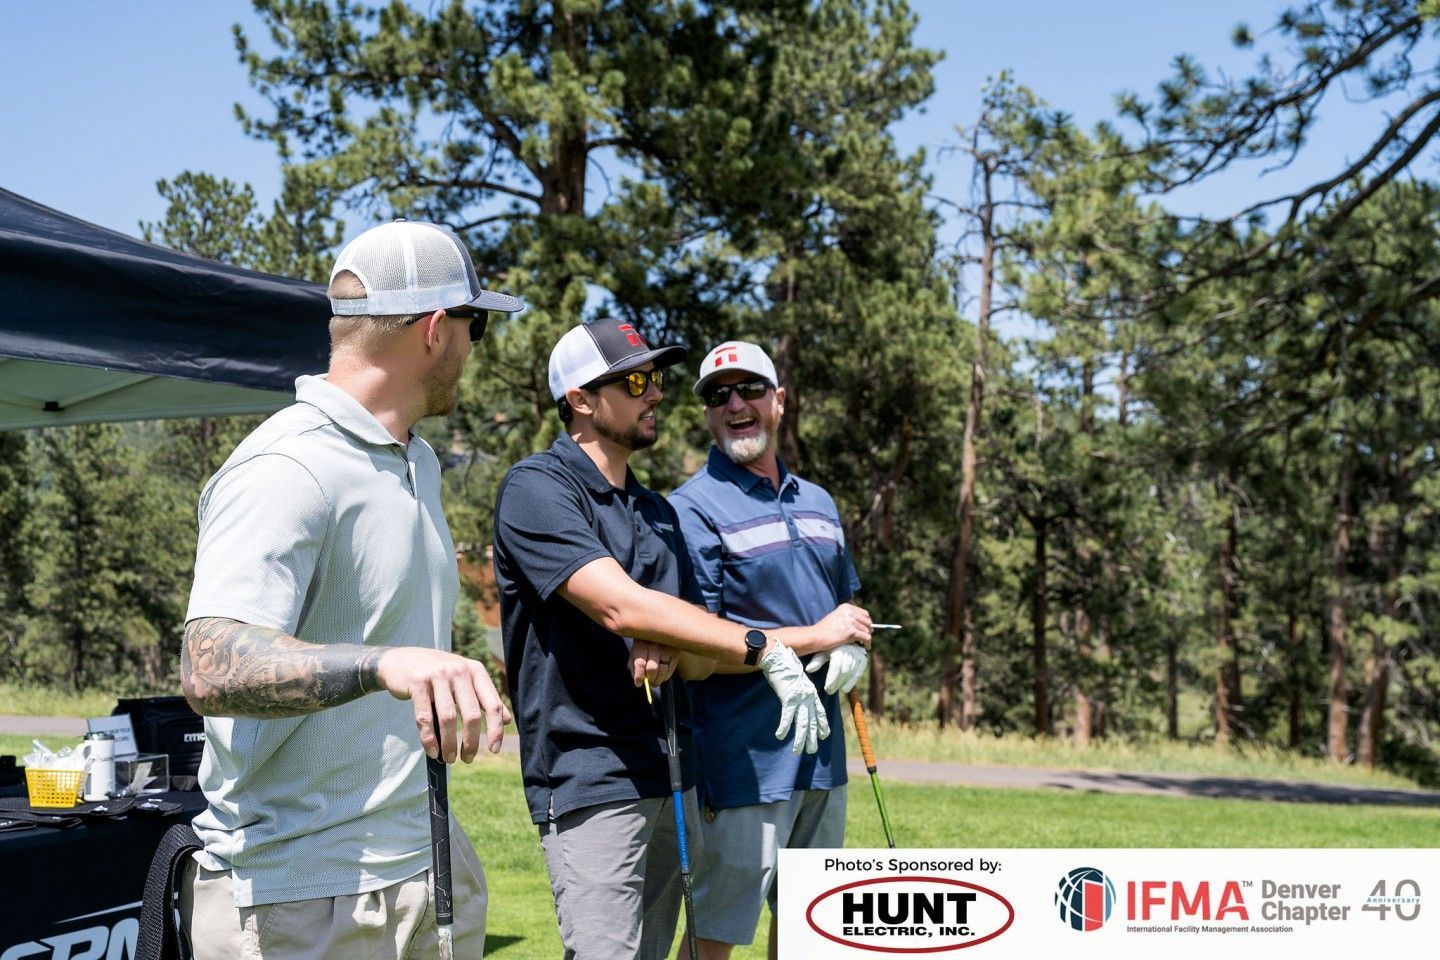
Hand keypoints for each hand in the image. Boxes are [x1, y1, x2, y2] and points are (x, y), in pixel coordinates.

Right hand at [375, 647, 511, 762]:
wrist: (400, 660)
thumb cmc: (437, 675)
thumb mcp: (464, 680)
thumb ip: (485, 698)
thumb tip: (507, 720)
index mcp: (475, 671)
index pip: (493, 704)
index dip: (495, 730)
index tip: (494, 750)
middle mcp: (459, 670)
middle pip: (471, 714)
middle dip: (471, 742)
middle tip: (467, 759)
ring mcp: (437, 674)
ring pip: (448, 718)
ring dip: (449, 744)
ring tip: (449, 758)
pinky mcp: (417, 682)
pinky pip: (425, 717)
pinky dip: (429, 738)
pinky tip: (432, 751)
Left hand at [629, 639, 679, 688]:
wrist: (661, 630)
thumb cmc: (644, 644)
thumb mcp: (635, 651)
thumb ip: (633, 666)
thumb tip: (638, 681)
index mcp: (640, 644)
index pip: (640, 664)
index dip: (639, 676)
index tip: (638, 684)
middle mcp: (654, 646)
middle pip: (652, 669)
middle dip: (650, 679)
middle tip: (649, 682)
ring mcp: (666, 648)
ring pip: (663, 671)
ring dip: (658, 680)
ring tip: (655, 681)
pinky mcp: (675, 652)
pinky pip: (671, 669)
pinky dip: (666, 676)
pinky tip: (663, 676)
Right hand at [759, 643, 830, 753]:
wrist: (778, 656)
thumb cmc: (785, 665)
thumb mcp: (797, 678)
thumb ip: (800, 687)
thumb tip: (797, 694)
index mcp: (811, 692)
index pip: (820, 712)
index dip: (822, 724)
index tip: (824, 735)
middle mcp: (808, 696)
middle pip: (812, 721)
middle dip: (812, 737)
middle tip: (812, 750)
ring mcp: (799, 697)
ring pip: (803, 722)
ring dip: (800, 738)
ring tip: (798, 751)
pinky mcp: (789, 697)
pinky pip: (787, 716)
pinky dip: (784, 727)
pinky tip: (780, 736)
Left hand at [805, 642, 867, 694]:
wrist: (843, 641)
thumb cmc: (829, 649)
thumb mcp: (821, 652)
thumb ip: (817, 661)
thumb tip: (808, 669)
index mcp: (838, 646)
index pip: (837, 665)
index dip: (832, 678)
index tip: (827, 688)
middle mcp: (849, 649)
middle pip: (844, 670)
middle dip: (837, 682)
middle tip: (829, 691)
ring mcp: (857, 654)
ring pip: (852, 672)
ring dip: (844, 683)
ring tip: (836, 690)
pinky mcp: (863, 659)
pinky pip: (858, 672)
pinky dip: (852, 681)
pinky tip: (845, 689)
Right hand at [811, 603, 873, 651]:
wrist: (816, 636)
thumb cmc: (824, 629)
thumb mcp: (836, 616)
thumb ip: (847, 616)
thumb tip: (860, 623)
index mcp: (846, 607)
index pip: (864, 613)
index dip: (867, 621)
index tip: (867, 627)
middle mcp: (850, 613)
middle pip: (868, 621)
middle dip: (868, 629)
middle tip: (866, 636)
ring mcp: (851, 622)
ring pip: (868, 631)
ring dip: (867, 637)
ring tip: (864, 643)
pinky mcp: (852, 632)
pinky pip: (866, 638)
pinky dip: (868, 643)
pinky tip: (866, 646)